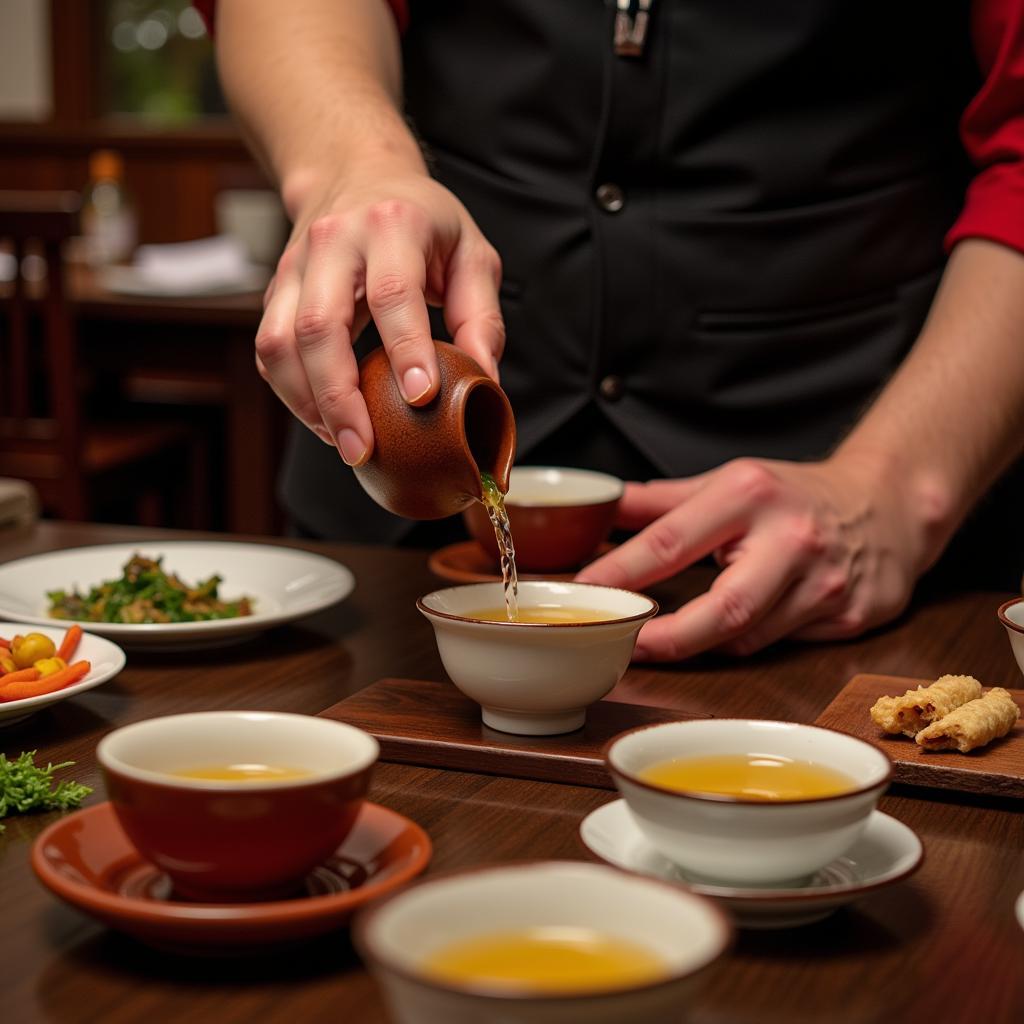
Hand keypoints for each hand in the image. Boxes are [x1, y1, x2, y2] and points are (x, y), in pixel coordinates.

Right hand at [254, 166, 504, 465]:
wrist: (355, 173)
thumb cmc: (422, 219)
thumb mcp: (471, 251)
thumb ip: (482, 316)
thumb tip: (485, 381)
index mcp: (392, 225)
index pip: (393, 292)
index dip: (405, 349)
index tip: (421, 398)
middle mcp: (333, 241)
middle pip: (318, 325)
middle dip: (339, 396)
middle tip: (364, 448)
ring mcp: (295, 266)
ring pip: (279, 342)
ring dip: (308, 402)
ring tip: (345, 442)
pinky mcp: (276, 291)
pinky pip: (268, 351)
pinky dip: (291, 393)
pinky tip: (324, 419)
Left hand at [576, 455, 947, 660]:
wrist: (891, 504)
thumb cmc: (796, 494)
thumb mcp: (731, 481)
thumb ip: (663, 501)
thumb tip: (602, 508)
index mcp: (750, 494)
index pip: (671, 540)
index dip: (622, 572)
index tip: (585, 592)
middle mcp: (791, 539)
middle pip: (722, 608)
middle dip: (668, 638)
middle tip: (627, 646)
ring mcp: (826, 583)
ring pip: (747, 636)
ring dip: (704, 641)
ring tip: (673, 634)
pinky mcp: (850, 618)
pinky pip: (779, 645)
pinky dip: (748, 641)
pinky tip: (738, 627)